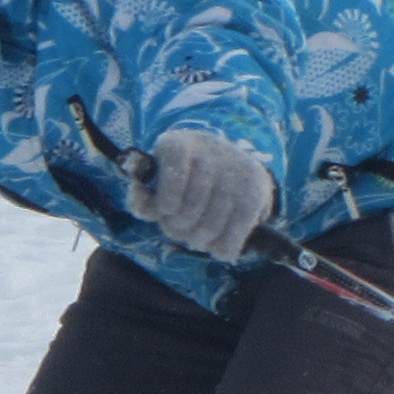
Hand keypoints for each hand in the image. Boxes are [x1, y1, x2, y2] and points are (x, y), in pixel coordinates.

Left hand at [127, 128, 275, 260]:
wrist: (231, 164)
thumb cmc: (184, 179)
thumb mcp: (159, 183)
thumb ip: (143, 199)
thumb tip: (139, 199)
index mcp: (177, 143)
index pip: (173, 170)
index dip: (166, 199)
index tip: (166, 209)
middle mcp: (209, 152)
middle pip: (189, 209)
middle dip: (179, 228)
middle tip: (181, 227)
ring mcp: (236, 171)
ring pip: (210, 227)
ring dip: (199, 241)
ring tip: (198, 236)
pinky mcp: (254, 193)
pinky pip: (234, 236)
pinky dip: (222, 249)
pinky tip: (218, 248)